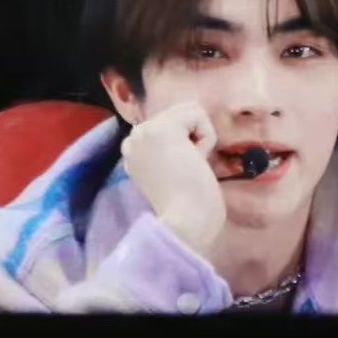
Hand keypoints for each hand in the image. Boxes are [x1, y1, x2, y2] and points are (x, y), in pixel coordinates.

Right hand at [120, 102, 227, 258]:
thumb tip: (184, 134)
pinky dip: (206, 138)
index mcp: (131, 151)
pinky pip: (198, 114)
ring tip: (189, 166)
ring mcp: (145, 131)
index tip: (178, 174)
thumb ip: (167, 151)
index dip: (184, 145)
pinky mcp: (164, 128)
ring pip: (189, 111)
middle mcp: (132, 137)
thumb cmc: (185, 209)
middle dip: (191, 138)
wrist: (184, 227)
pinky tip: (195, 161)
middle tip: (185, 171)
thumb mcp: (168, 171)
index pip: (168, 124)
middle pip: (179, 113)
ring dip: (199, 138)